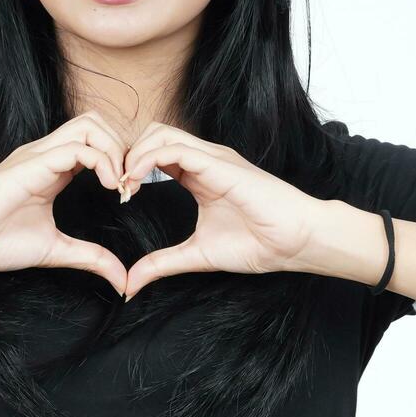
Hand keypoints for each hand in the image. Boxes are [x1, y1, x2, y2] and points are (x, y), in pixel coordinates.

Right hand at [0, 111, 131, 296]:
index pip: (96, 141)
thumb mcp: (55, 250)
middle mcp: (47, 154)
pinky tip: (108, 187)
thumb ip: (89, 258)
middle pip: (97, 122)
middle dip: (123, 147)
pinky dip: (102, 161)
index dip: (120, 161)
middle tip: (127, 184)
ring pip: (90, 124)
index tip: (127, 194)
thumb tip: (121, 279)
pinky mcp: (33, 164)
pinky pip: (76, 147)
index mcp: (52, 168)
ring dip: (115, 150)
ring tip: (118, 184)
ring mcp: (39, 155)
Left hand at [120, 122, 331, 300]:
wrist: (297, 241)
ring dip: (133, 156)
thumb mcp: (197, 255)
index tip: (121, 196)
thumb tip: (132, 283)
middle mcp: (204, 158)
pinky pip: (175, 149)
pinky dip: (147, 160)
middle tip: (118, 188)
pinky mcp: (219, 163)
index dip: (131, 168)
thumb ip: (163, 264)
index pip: (154, 152)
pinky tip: (137, 183)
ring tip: (125, 186)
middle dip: (127, 155)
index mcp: (198, 173)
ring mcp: (212, 157)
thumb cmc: (259, 243)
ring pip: (159, 133)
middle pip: (152, 134)